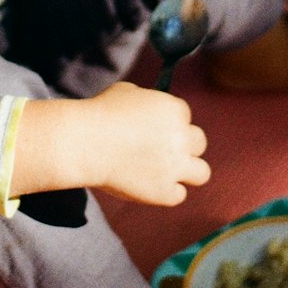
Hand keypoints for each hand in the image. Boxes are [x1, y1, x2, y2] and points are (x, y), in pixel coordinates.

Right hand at [12, 82, 209, 206]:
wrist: (85, 142)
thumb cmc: (99, 113)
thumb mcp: (127, 92)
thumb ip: (146, 100)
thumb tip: (149, 108)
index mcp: (175, 110)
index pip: (184, 117)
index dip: (168, 123)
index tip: (151, 130)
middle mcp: (182, 138)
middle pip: (199, 142)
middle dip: (182, 145)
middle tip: (161, 150)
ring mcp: (175, 167)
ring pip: (202, 173)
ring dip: (187, 171)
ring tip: (167, 172)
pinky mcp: (164, 192)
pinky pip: (178, 195)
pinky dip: (166, 191)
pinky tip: (149, 186)